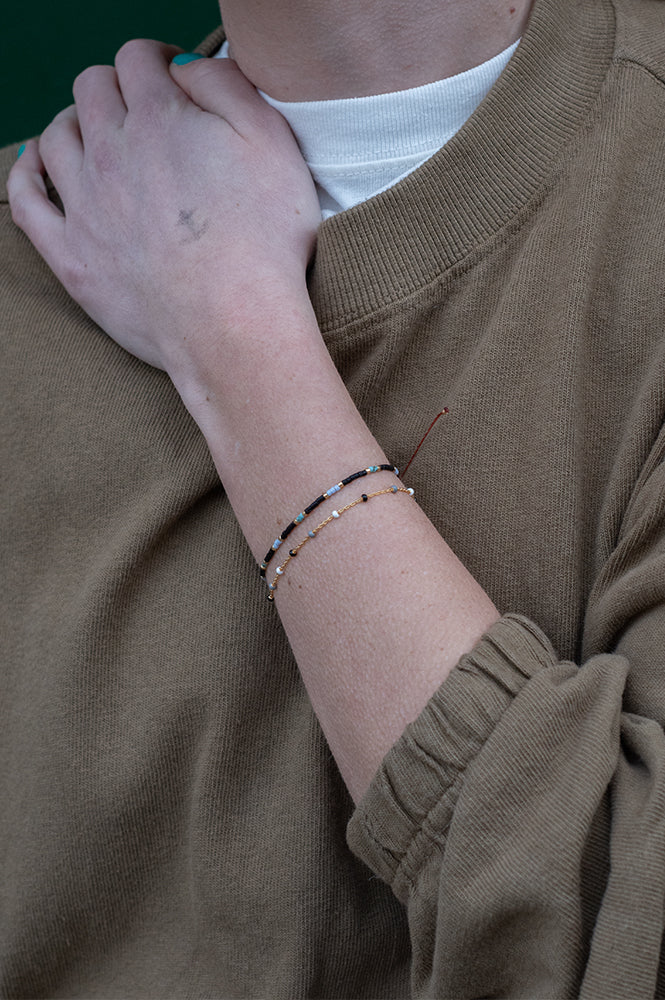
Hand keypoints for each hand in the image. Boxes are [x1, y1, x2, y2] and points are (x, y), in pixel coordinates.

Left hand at [7, 41, 320, 374]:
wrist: (233, 326)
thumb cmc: (265, 241)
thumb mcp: (271, 141)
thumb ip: (226, 85)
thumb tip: (186, 68)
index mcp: (159, 118)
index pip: (138, 59)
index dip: (157, 62)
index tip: (174, 82)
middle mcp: (110, 151)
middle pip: (92, 90)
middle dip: (118, 90)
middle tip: (144, 113)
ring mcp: (84, 204)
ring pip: (56, 137)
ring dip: (75, 125)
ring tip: (99, 138)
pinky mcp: (71, 256)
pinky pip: (28, 202)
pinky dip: (28, 175)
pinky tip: (40, 169)